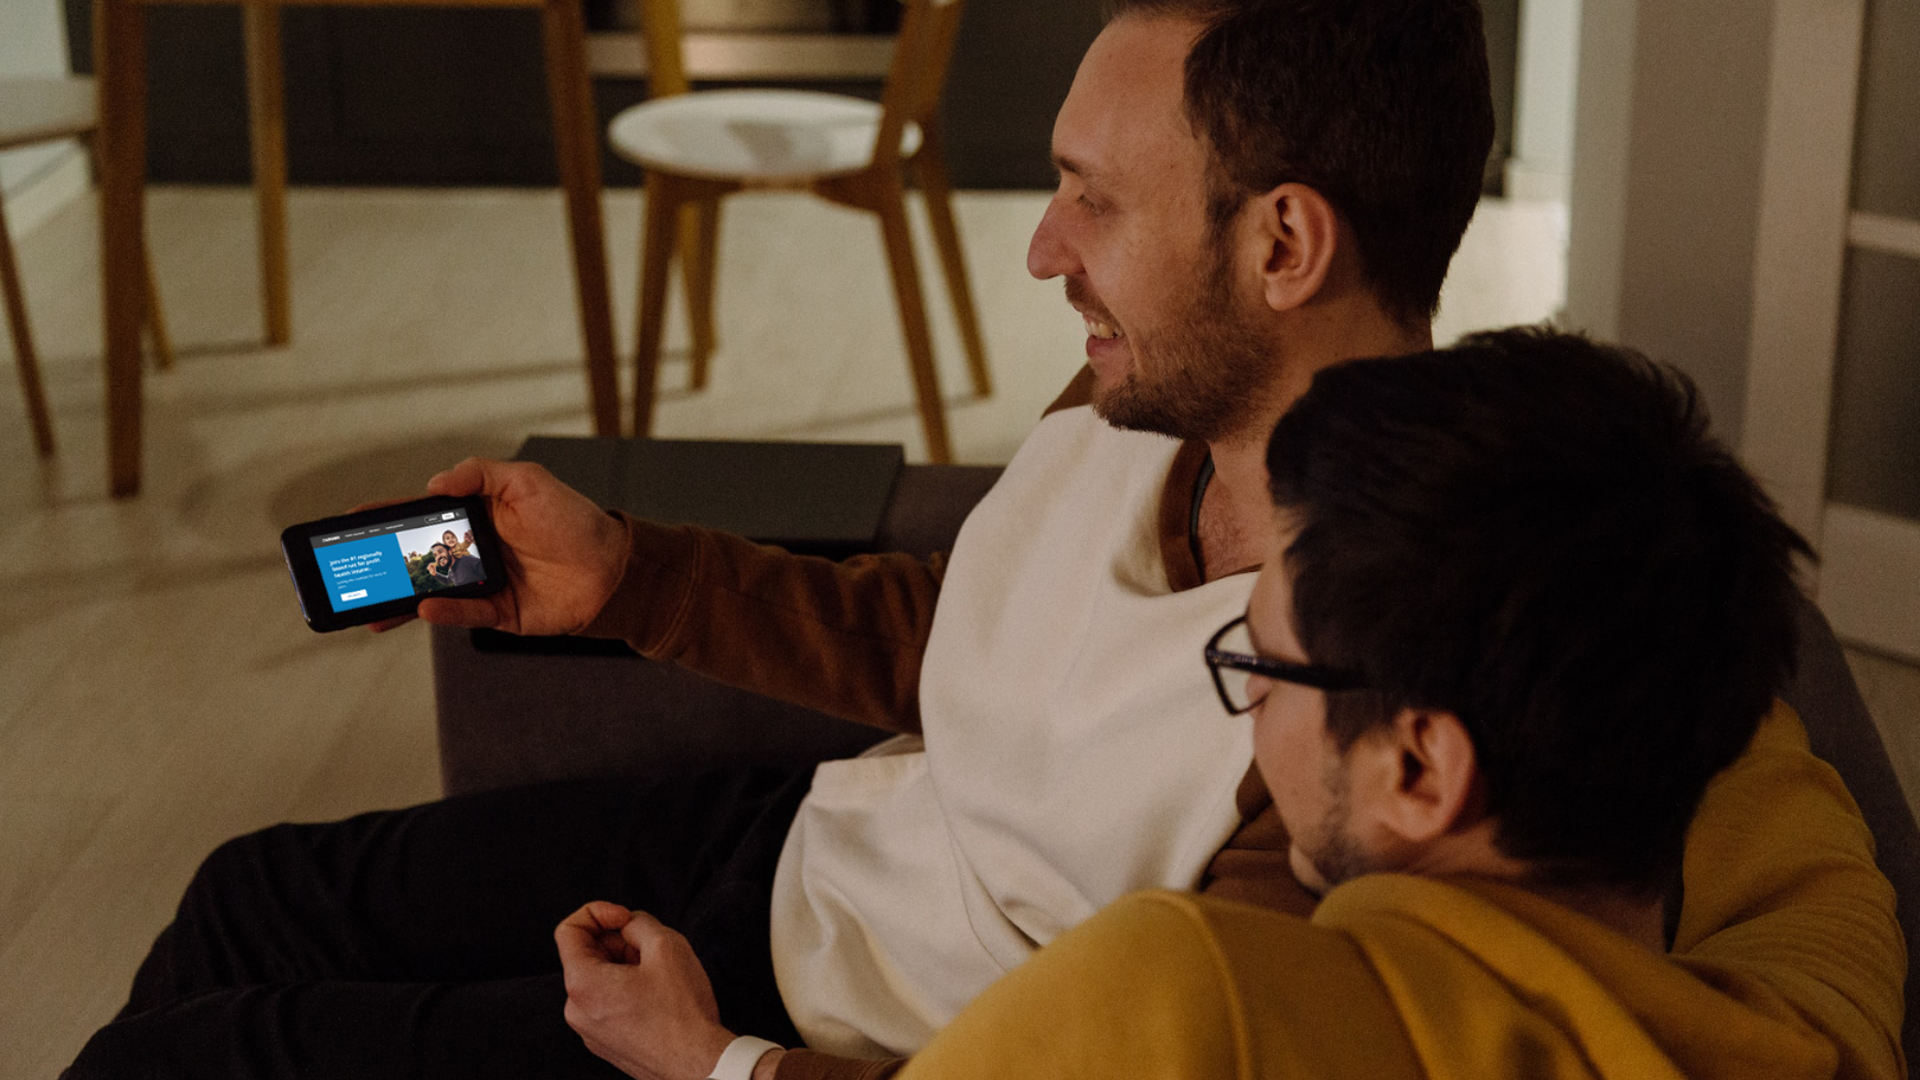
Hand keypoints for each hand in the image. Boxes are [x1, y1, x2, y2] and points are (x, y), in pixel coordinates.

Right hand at [370, 458, 627, 635]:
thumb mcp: (527, 481)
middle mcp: (475, 550)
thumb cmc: (574, 520)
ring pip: (432, 592)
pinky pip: (464, 614)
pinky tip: (424, 608)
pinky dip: (443, 612)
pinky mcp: (500, 612)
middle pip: (419, 557)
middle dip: (383, 565)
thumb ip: (480, 474)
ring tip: (370, 607)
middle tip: (349, 570)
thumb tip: (433, 483)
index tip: (351, 522)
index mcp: (476, 516)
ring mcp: (484, 583)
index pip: (421, 515)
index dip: (386, 518)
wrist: (613, 566)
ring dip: (400, 599)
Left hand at [555, 902, 738, 1079]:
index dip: (598, 912)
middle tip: (652, 949)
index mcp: (582, 984)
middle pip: (587, 955)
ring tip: (659, 976)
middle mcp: (577, 1011)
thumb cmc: (683, 1012)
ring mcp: (589, 1031)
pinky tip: (657, 997)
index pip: (568, 930)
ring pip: (599, 979)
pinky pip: (606, 1003)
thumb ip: (638, 922)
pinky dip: (626, 990)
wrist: (697, 1065)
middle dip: (618, 942)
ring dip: (625, 966)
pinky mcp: (605, 1043)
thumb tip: (628, 925)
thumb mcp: (666, 945)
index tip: (626, 918)